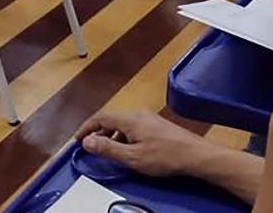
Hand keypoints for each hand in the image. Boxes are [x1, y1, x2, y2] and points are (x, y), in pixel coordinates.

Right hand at [76, 111, 206, 177]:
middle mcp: (138, 114)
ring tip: (107, 151)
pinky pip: (133, 126)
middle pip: (111, 119)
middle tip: (90, 146)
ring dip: (111, 135)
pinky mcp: (156, 125)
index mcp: (129, 119)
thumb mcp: (132, 157)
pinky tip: (128, 150)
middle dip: (98, 132)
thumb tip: (87, 141)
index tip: (77, 139)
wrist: (195, 155)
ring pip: (122, 123)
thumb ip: (108, 148)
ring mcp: (148, 118)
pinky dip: (123, 136)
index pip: (100, 117)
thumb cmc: (165, 156)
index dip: (86, 127)